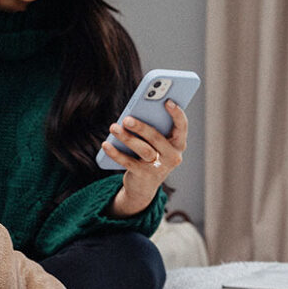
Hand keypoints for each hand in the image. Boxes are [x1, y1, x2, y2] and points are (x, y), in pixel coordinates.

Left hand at [101, 99, 187, 217]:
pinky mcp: (144, 176)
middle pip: (157, 138)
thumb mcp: (154, 142)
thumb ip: (151, 127)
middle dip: (141, 127)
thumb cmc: (150, 155)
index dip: (177, 114)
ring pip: (143, 150)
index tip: (168, 101)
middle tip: (127, 118)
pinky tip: (106, 144)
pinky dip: (115, 153)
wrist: (143, 187)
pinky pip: (128, 162)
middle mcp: (172, 156)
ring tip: (114, 127)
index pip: (182, 127)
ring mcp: (159, 168)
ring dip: (127, 138)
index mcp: (178, 144)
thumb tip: (134, 114)